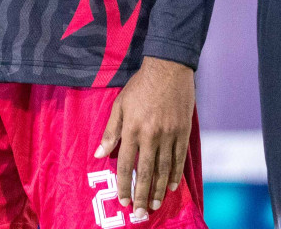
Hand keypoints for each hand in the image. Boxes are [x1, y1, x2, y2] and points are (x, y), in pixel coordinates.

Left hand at [94, 57, 194, 212]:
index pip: (124, 164)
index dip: (123, 185)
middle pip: (145, 172)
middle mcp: (150, 135)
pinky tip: (172, 187)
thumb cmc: (140, 86)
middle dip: (142, 195)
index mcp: (131, 128)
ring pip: (164, 170)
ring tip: (156, 205)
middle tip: (140, 213)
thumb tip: (98, 153)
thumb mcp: (119, 104)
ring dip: (160, 190)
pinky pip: (179, 159)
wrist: (168, 68)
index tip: (123, 200)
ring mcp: (169, 135)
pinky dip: (175, 175)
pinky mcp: (182, 132)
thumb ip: (110, 131)